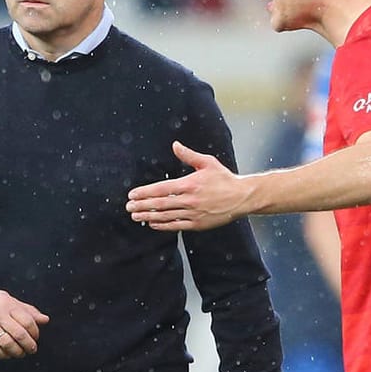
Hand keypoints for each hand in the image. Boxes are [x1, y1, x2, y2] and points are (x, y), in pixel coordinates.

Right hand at [0, 288, 49, 358]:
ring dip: (17, 351)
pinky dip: (3, 354)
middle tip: (32, 349)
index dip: (35, 332)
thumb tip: (45, 320)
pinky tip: (7, 354)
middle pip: (19, 333)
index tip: (36, 337)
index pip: (27, 321)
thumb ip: (28, 311)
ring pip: (7, 343)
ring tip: (21, 353)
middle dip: (29, 345)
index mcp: (8, 304)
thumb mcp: (10, 301)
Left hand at [126, 142, 249, 231]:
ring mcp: (193, 214)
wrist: (241, 197)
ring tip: (135, 216)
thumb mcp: (207, 163)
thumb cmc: (224, 178)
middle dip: (142, 205)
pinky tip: (152, 224)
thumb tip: (175, 145)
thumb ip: (188, 155)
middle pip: (159, 204)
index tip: (132, 194)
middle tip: (129, 207)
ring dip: (148, 216)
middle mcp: (189, 200)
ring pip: (165, 216)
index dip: (144, 192)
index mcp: (189, 184)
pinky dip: (162, 225)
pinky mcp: (198, 224)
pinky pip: (176, 226)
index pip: (161, 189)